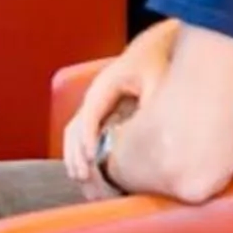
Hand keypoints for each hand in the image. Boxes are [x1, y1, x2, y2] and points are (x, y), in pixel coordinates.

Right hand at [63, 70, 151, 189]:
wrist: (151, 50)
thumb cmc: (155, 64)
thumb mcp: (158, 80)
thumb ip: (152, 102)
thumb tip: (148, 129)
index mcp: (105, 86)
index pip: (90, 114)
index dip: (88, 137)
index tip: (92, 159)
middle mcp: (94, 96)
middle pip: (75, 128)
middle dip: (77, 154)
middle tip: (84, 178)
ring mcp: (93, 105)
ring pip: (73, 135)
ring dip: (74, 158)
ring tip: (83, 182)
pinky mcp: (98, 114)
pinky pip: (82, 136)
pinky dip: (80, 155)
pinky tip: (87, 175)